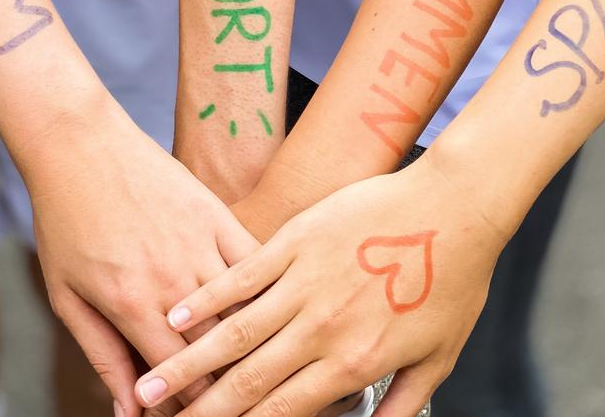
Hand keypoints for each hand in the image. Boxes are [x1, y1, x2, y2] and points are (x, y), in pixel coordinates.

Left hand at [22, 94, 260, 416]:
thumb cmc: (66, 221)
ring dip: (252, 345)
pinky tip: (270, 310)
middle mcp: (174, 281)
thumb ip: (102, 355)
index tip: (199, 416)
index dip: (193, 408)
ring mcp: (201, 246)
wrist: (81, 147)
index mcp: (133, 305)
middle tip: (229, 400)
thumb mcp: (66, 296)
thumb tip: (128, 411)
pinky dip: (265, 293)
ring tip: (255, 362)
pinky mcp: (219, 217)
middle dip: (225, 386)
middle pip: (219, 354)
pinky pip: (257, 265)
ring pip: (246, 313)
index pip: (180, 379)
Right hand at [132, 156, 507, 416]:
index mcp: (353, 361)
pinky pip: (242, 277)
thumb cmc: (453, 278)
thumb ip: (401, 405)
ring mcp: (304, 282)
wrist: (454, 206)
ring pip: (233, 333)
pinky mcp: (296, 241)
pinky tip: (176, 315)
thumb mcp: (438, 357)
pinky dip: (206, 299)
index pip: (283, 411)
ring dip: (187, 364)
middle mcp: (320, 328)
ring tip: (150, 385)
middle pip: (247, 382)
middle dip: (201, 411)